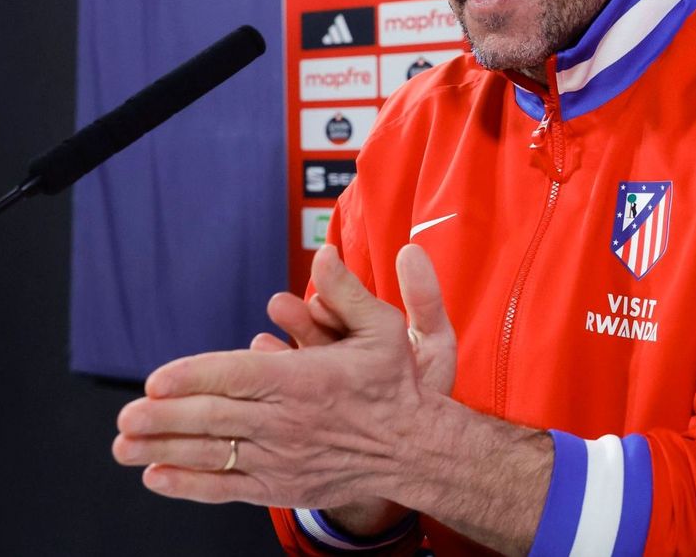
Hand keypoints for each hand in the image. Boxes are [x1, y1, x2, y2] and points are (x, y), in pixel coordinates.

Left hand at [111, 243, 454, 508]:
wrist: (413, 449)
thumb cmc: (395, 386)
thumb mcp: (383, 329)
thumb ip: (347, 292)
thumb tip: (325, 254)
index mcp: (305, 381)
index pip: (238, 377)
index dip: (193, 378)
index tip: (156, 380)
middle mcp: (287, 422)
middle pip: (214, 418)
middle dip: (163, 418)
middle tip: (126, 415)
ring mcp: (281, 458)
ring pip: (212, 455)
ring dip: (163, 450)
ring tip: (123, 446)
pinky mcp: (279, 486)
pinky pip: (225, 487)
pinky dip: (188, 485)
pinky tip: (157, 476)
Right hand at [252, 243, 457, 398]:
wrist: (420, 444)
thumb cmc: (428, 387)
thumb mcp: (434, 340)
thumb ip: (424, 298)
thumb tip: (411, 251)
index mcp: (367, 334)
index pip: (344, 311)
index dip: (333, 303)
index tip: (321, 299)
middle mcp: (341, 354)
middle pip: (314, 332)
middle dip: (298, 320)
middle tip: (281, 308)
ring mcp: (323, 383)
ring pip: (295, 362)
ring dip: (277, 351)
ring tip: (262, 344)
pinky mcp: (309, 409)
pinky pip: (285, 394)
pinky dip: (272, 381)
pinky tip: (262, 371)